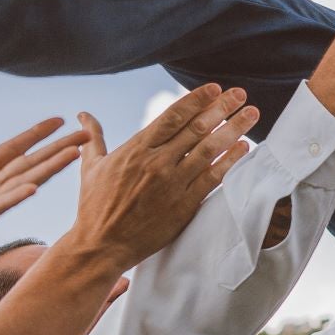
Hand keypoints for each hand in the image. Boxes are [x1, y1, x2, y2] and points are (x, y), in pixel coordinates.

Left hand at [0, 115, 87, 308]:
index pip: (8, 152)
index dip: (33, 135)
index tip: (58, 119)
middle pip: (27, 163)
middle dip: (57, 147)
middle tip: (87, 133)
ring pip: (22, 181)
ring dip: (49, 167)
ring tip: (76, 151)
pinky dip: (15, 197)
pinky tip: (35, 187)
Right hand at [61, 85, 258, 271]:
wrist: (101, 246)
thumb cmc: (94, 207)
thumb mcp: (91, 168)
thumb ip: (93, 138)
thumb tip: (83, 114)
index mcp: (136, 149)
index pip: (173, 116)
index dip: (196, 99)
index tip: (215, 88)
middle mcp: (157, 162)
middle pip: (197, 127)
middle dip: (222, 107)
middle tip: (241, 94)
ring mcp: (172, 183)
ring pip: (210, 149)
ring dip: (234, 129)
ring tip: (252, 114)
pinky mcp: (184, 205)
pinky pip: (213, 178)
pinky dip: (230, 161)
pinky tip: (244, 147)